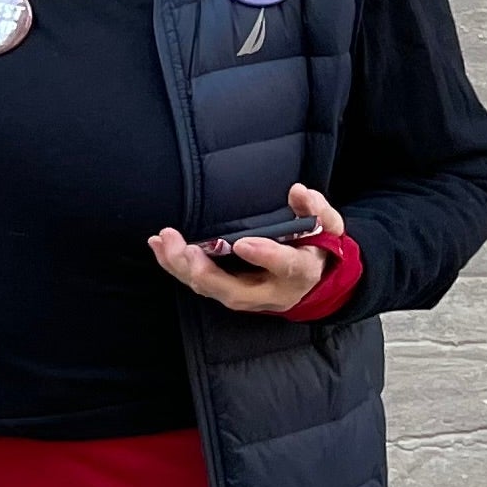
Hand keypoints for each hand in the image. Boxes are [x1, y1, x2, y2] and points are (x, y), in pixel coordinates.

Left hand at [149, 182, 344, 315]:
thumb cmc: (316, 247)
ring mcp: (245, 295)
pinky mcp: (226, 291)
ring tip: (164, 242)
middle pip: (234, 290)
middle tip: (185, 248)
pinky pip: (198, 283)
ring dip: (182, 267)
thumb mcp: (327, 227)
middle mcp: (270, 291)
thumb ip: (316, 210)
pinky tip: (159, 246)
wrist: (311, 278)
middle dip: (206, 271)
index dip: (265, 256)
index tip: (244, 243)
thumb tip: (298, 191)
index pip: (286, 266)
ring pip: (210, 289)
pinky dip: (176, 266)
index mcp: (300, 272)